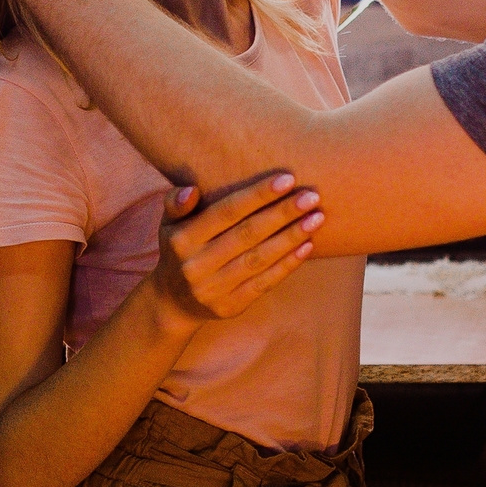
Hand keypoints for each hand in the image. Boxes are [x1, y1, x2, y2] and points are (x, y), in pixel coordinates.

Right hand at [149, 172, 324, 328]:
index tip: (288, 179)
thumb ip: (176, 203)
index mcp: (181, 239)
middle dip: (282, 213)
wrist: (173, 302)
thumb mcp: (169, 224)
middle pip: (247, 234)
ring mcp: (213, 289)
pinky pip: (264, 283)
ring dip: (291, 238)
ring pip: (259, 259)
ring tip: (316, 218)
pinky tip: (307, 246)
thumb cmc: (180, 249)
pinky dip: (287, 265)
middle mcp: (195, 265)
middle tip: (312, 196)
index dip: (257, 195)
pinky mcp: (229, 307)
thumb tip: (190, 190)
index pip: (225, 212)